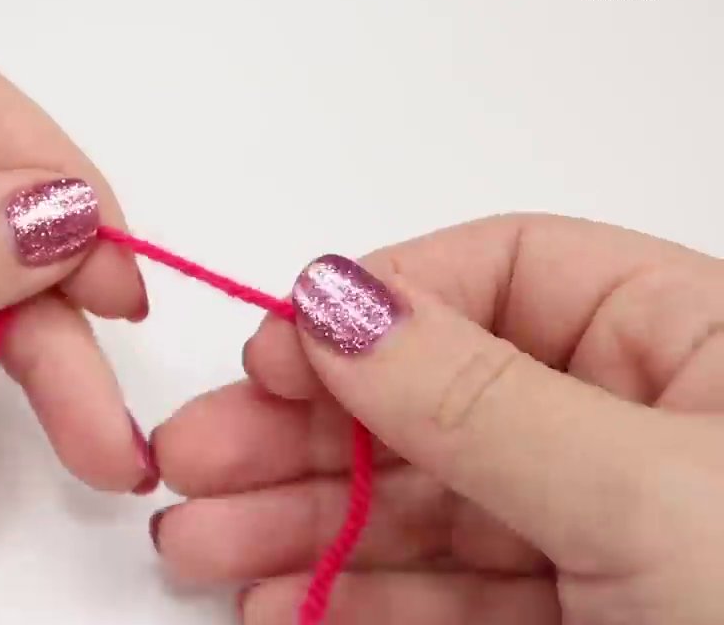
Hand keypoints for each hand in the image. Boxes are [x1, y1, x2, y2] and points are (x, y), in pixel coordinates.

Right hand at [151, 214, 723, 623]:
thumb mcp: (650, 495)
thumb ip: (479, 395)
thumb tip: (334, 300)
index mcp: (695, 345)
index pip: (506, 275)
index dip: (379, 306)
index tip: (275, 353)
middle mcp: (642, 428)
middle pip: (437, 398)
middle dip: (304, 434)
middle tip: (192, 463)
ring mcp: (605, 536)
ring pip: (425, 507)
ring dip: (302, 526)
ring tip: (200, 548)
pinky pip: (447, 599)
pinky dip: (356, 603)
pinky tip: (280, 608)